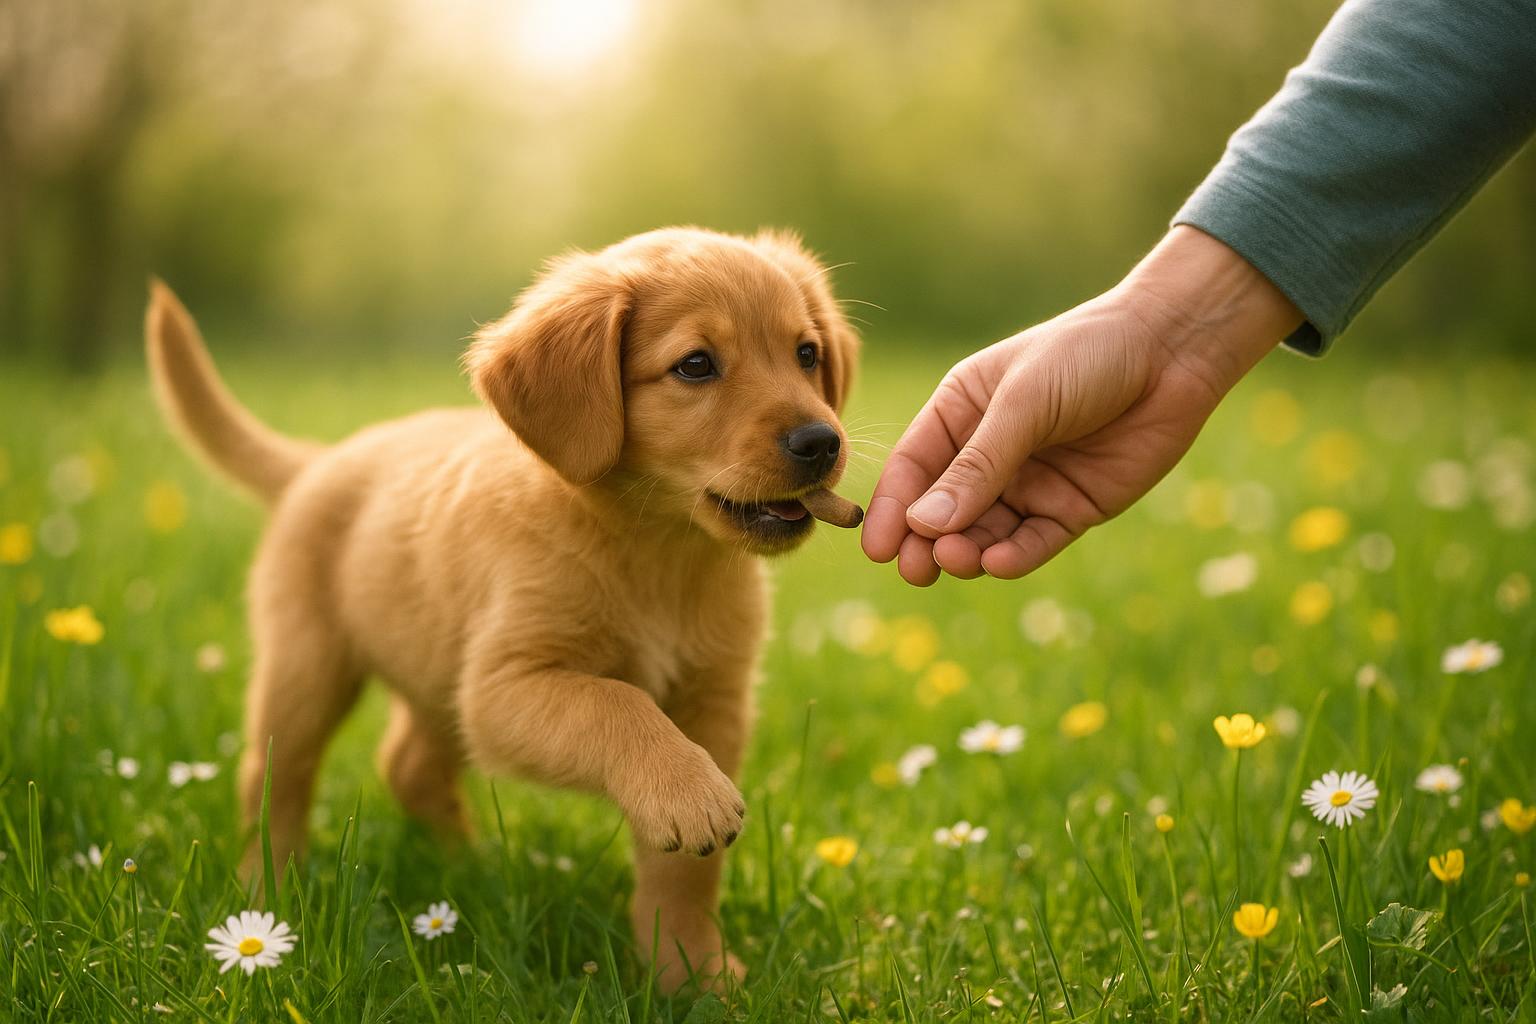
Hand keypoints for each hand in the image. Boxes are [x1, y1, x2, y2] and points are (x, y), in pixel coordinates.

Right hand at [862, 227, 1300, 584]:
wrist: (1174, 351)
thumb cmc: (1088, 355)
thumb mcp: (1024, 402)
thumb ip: (978, 465)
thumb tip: (924, 523)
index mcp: (961, 413)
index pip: (912, 467)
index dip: (892, 508)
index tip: (877, 547)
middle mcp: (988, 453)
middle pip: (942, 510)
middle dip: (925, 542)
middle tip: (914, 570)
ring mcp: (1029, 483)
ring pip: (983, 533)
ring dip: (967, 551)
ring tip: (958, 559)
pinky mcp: (1071, 509)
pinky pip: (1032, 542)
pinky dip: (1014, 557)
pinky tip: (998, 562)